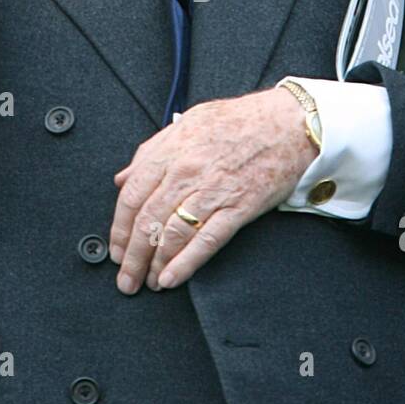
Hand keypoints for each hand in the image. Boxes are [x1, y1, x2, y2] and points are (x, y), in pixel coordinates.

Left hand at [109, 89, 317, 293]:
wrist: (288, 124)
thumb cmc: (240, 121)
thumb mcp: (188, 124)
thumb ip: (152, 151)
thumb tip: (122, 178)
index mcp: (172, 151)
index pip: (132, 196)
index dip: (119, 228)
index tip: (116, 248)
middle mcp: (187, 171)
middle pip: (148, 221)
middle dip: (132, 256)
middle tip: (125, 277)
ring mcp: (213, 190)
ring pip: (173, 234)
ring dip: (155, 264)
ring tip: (148, 282)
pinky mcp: (239, 207)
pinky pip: (207, 240)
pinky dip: (186, 263)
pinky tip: (171, 278)